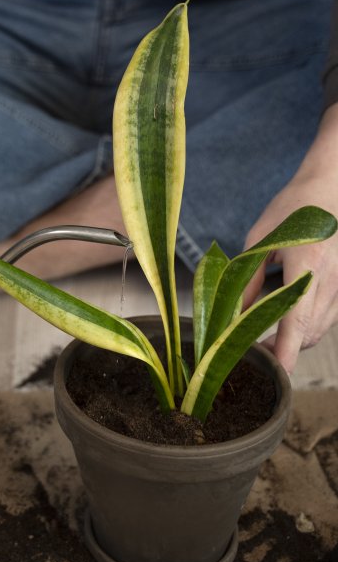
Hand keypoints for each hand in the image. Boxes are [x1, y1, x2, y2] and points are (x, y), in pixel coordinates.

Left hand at [242, 103, 337, 372]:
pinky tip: (290, 319)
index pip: (296, 320)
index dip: (286, 351)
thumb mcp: (262, 239)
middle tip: (255, 351)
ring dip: (297, 339)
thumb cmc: (293, 209)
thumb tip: (234, 312)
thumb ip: (248, 277)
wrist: (331, 189)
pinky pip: (328, 318)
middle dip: (284, 349)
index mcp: (306, 266)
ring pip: (320, 329)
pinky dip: (309, 327)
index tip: (278, 373)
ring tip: (268, 339)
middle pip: (308, 333)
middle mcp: (329, 281)